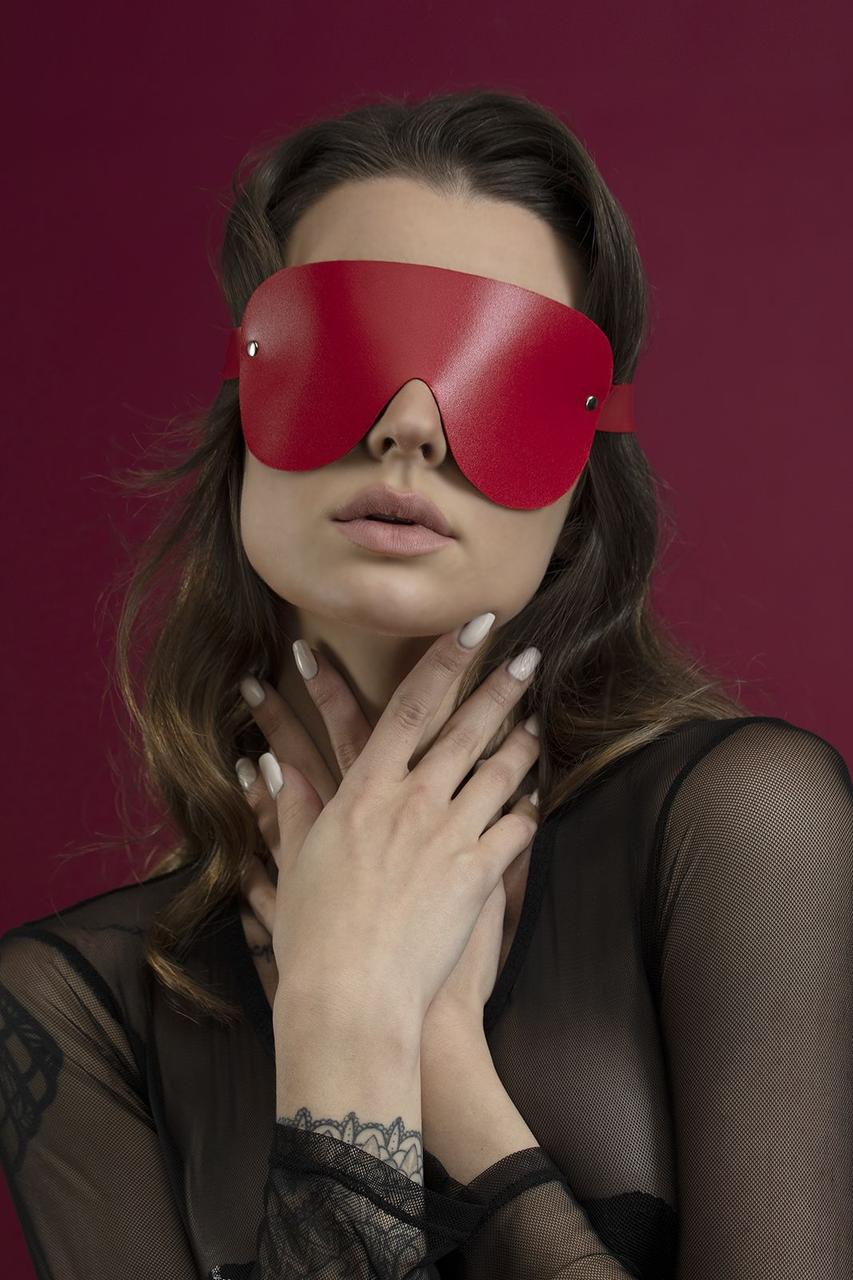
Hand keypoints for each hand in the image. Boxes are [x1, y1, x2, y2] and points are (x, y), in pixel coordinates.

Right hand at [235, 617, 541, 1031]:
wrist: (351, 997)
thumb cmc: (316, 935)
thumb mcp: (295, 863)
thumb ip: (291, 808)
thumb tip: (273, 765)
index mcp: (364, 792)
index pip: (409, 708)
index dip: (443, 662)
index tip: (471, 627)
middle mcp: (410, 802)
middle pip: (465, 729)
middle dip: (499, 687)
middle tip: (529, 656)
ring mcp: (448, 836)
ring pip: (499, 773)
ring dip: (523, 742)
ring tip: (541, 719)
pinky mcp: (477, 875)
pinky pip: (516, 828)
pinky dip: (530, 808)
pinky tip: (540, 795)